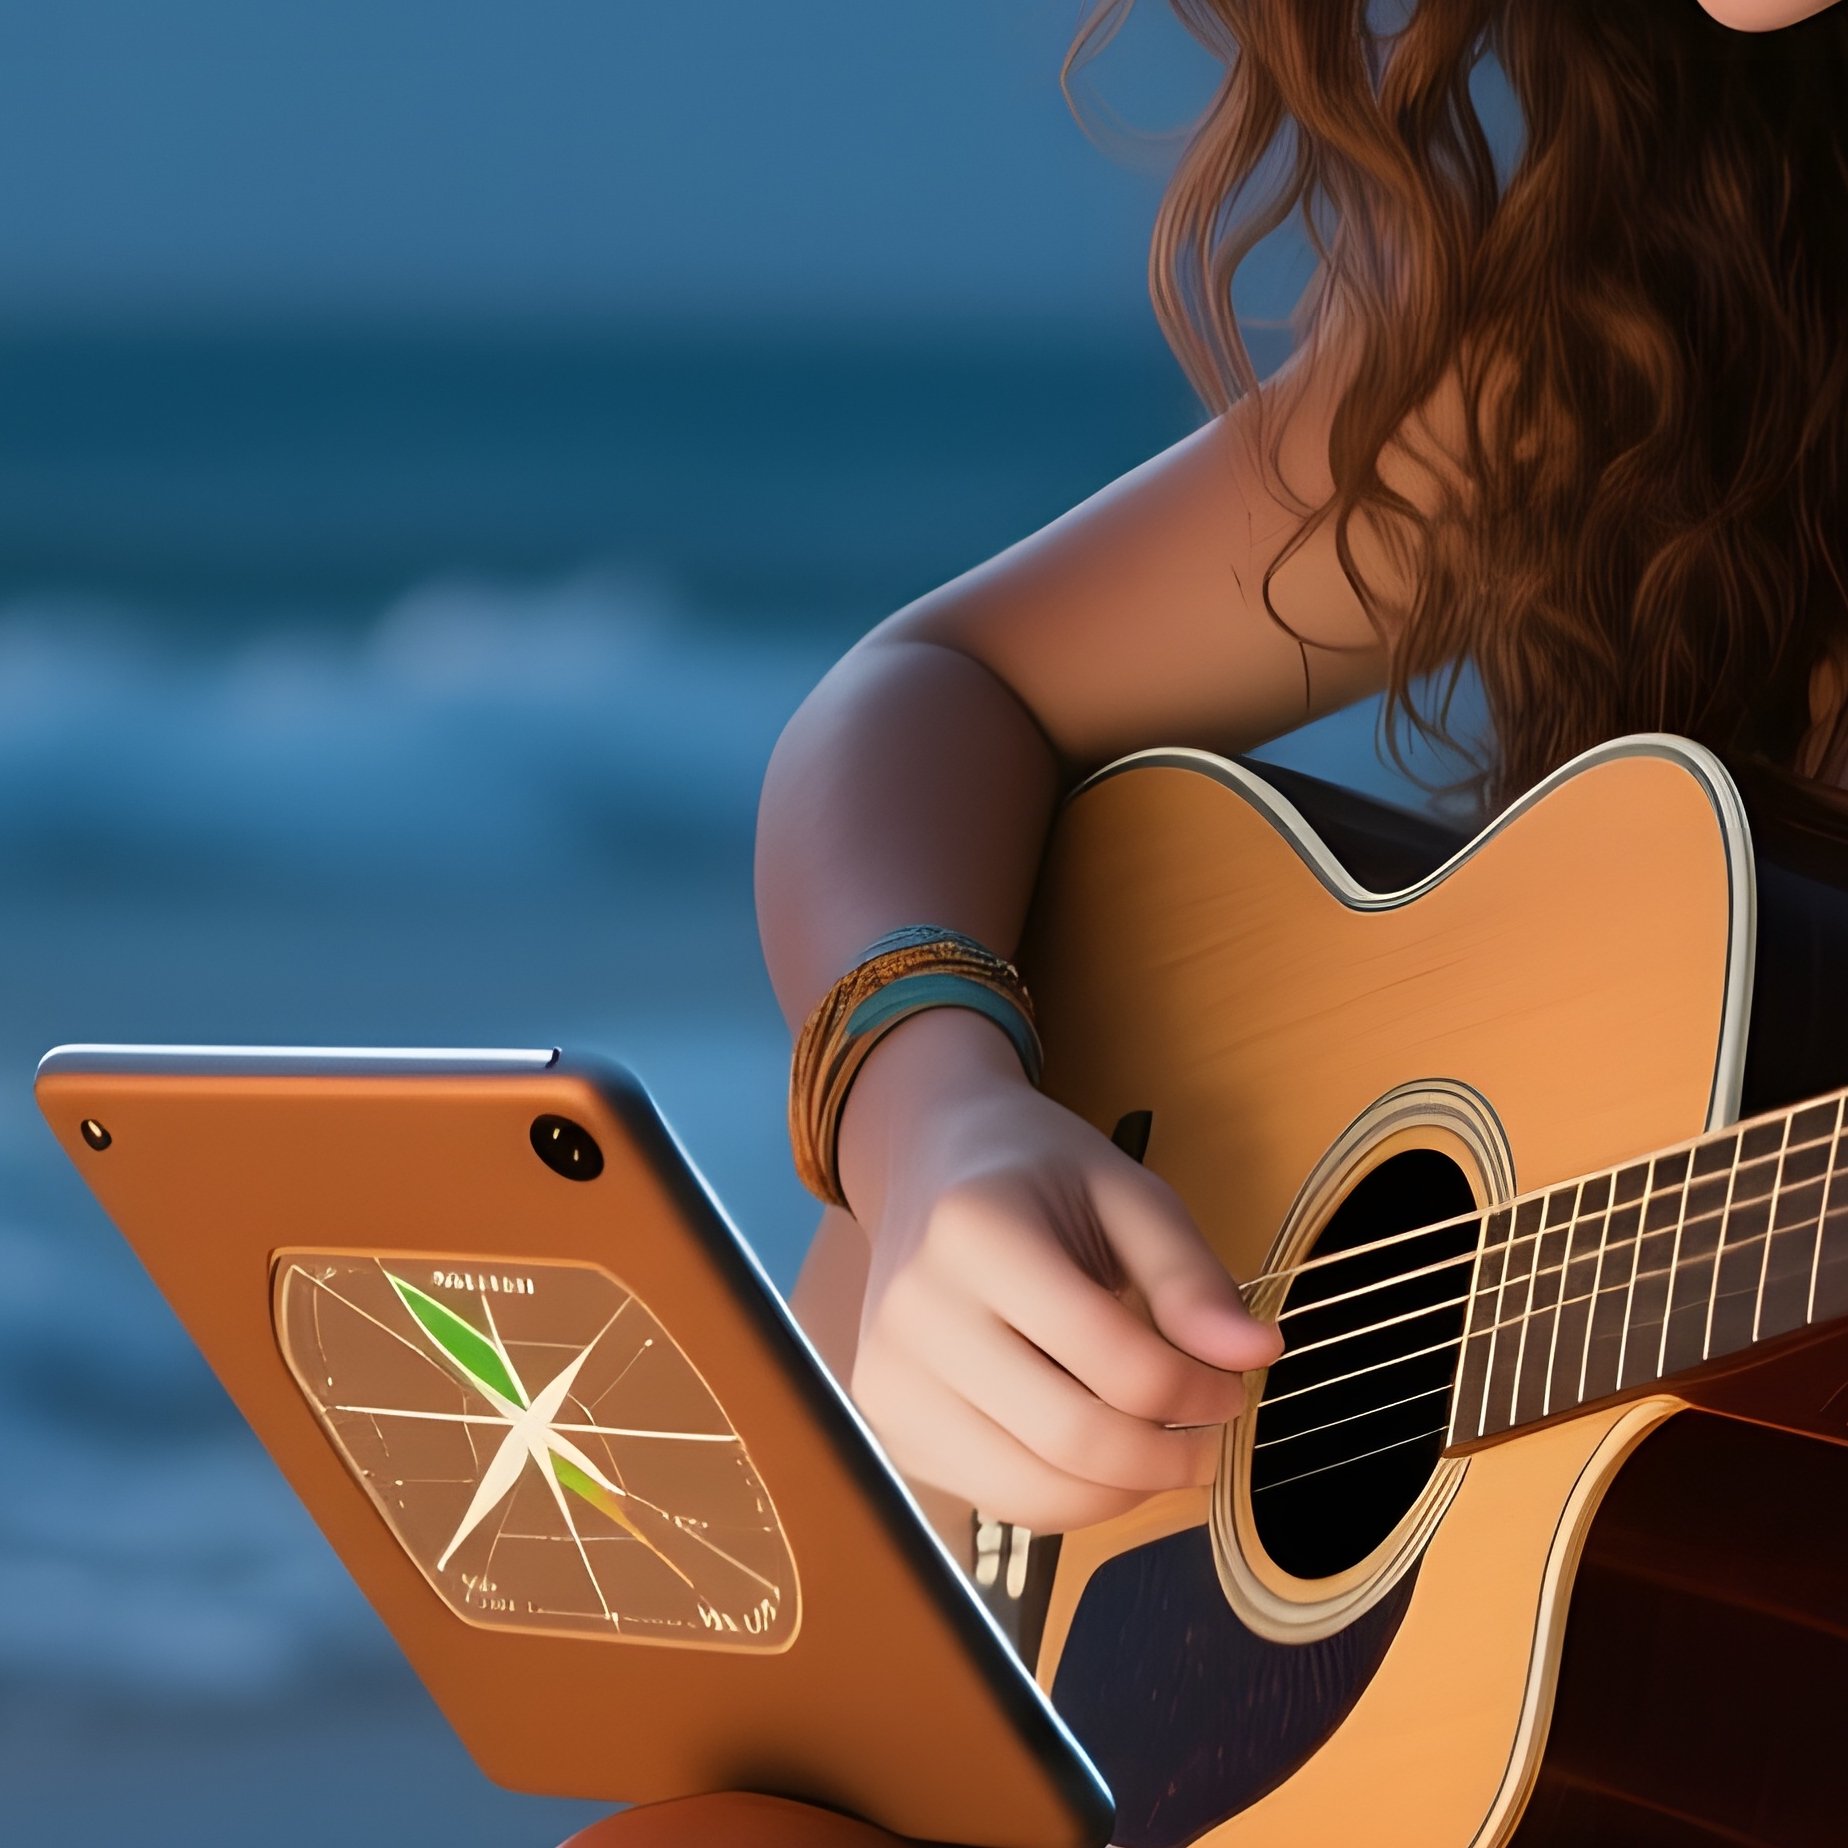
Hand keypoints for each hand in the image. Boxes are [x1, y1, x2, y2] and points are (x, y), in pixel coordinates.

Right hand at [836, 1010, 1282, 1531]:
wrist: (925, 1166)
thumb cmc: (1036, 1176)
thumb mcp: (1126, 1192)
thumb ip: (1188, 1275)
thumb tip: (1256, 1356)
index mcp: (976, 1233)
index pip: (1114, 1359)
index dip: (1198, 1391)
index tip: (1235, 1384)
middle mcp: (916, 1311)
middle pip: (1071, 1439)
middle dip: (1166, 1458)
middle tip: (1211, 1437)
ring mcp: (890, 1376)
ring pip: (1030, 1490)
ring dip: (1121, 1491)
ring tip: (1159, 1449)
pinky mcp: (887, 1423)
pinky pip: (997, 1496)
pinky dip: (1066, 1495)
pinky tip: (1094, 1445)